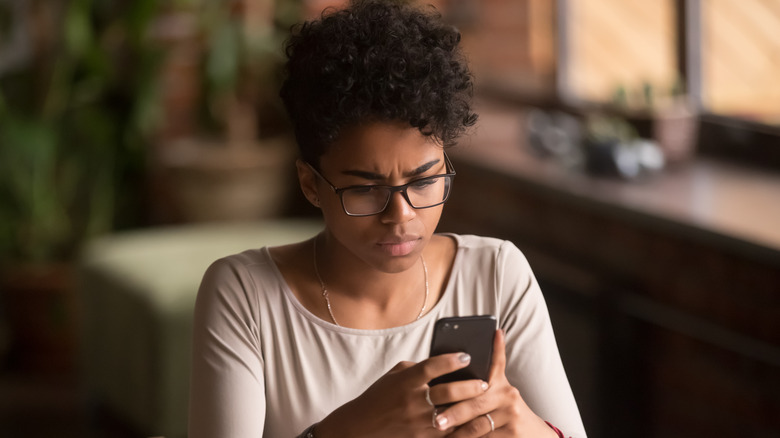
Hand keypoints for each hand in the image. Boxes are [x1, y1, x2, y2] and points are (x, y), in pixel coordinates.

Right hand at [315, 352, 488, 437]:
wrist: (361, 427)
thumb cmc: (380, 397)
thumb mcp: (395, 376)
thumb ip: (418, 369)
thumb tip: (445, 363)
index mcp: (405, 381)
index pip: (432, 366)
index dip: (451, 360)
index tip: (467, 355)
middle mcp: (412, 401)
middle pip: (448, 391)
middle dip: (471, 386)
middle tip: (485, 382)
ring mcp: (417, 422)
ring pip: (452, 414)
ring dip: (471, 408)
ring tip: (484, 402)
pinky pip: (447, 432)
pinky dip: (462, 426)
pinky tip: (473, 421)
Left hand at [432, 330, 556, 436]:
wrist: (533, 433)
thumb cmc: (507, 410)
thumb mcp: (499, 390)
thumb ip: (486, 375)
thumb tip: (483, 340)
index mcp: (500, 382)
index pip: (493, 363)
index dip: (486, 354)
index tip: (464, 355)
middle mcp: (508, 394)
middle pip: (475, 403)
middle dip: (454, 413)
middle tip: (437, 420)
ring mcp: (512, 414)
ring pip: (478, 424)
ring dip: (458, 432)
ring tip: (441, 433)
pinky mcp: (513, 432)